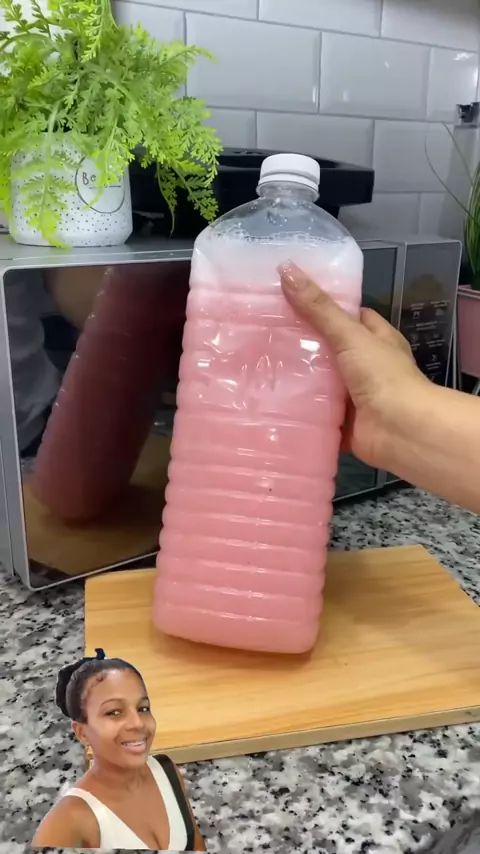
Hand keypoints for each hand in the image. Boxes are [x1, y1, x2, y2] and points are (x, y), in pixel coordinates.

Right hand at [278, 261, 428, 469]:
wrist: (400, 430)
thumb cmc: (382, 376)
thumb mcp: (350, 334)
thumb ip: (318, 308)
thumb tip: (286, 268)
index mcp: (378, 340)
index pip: (350, 316)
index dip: (324, 307)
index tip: (290, 301)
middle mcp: (368, 366)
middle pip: (331, 350)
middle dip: (305, 346)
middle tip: (267, 334)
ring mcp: (357, 396)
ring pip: (323, 383)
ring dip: (300, 379)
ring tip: (262, 366)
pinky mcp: (345, 422)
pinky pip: (319, 414)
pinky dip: (301, 410)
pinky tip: (273, 402)